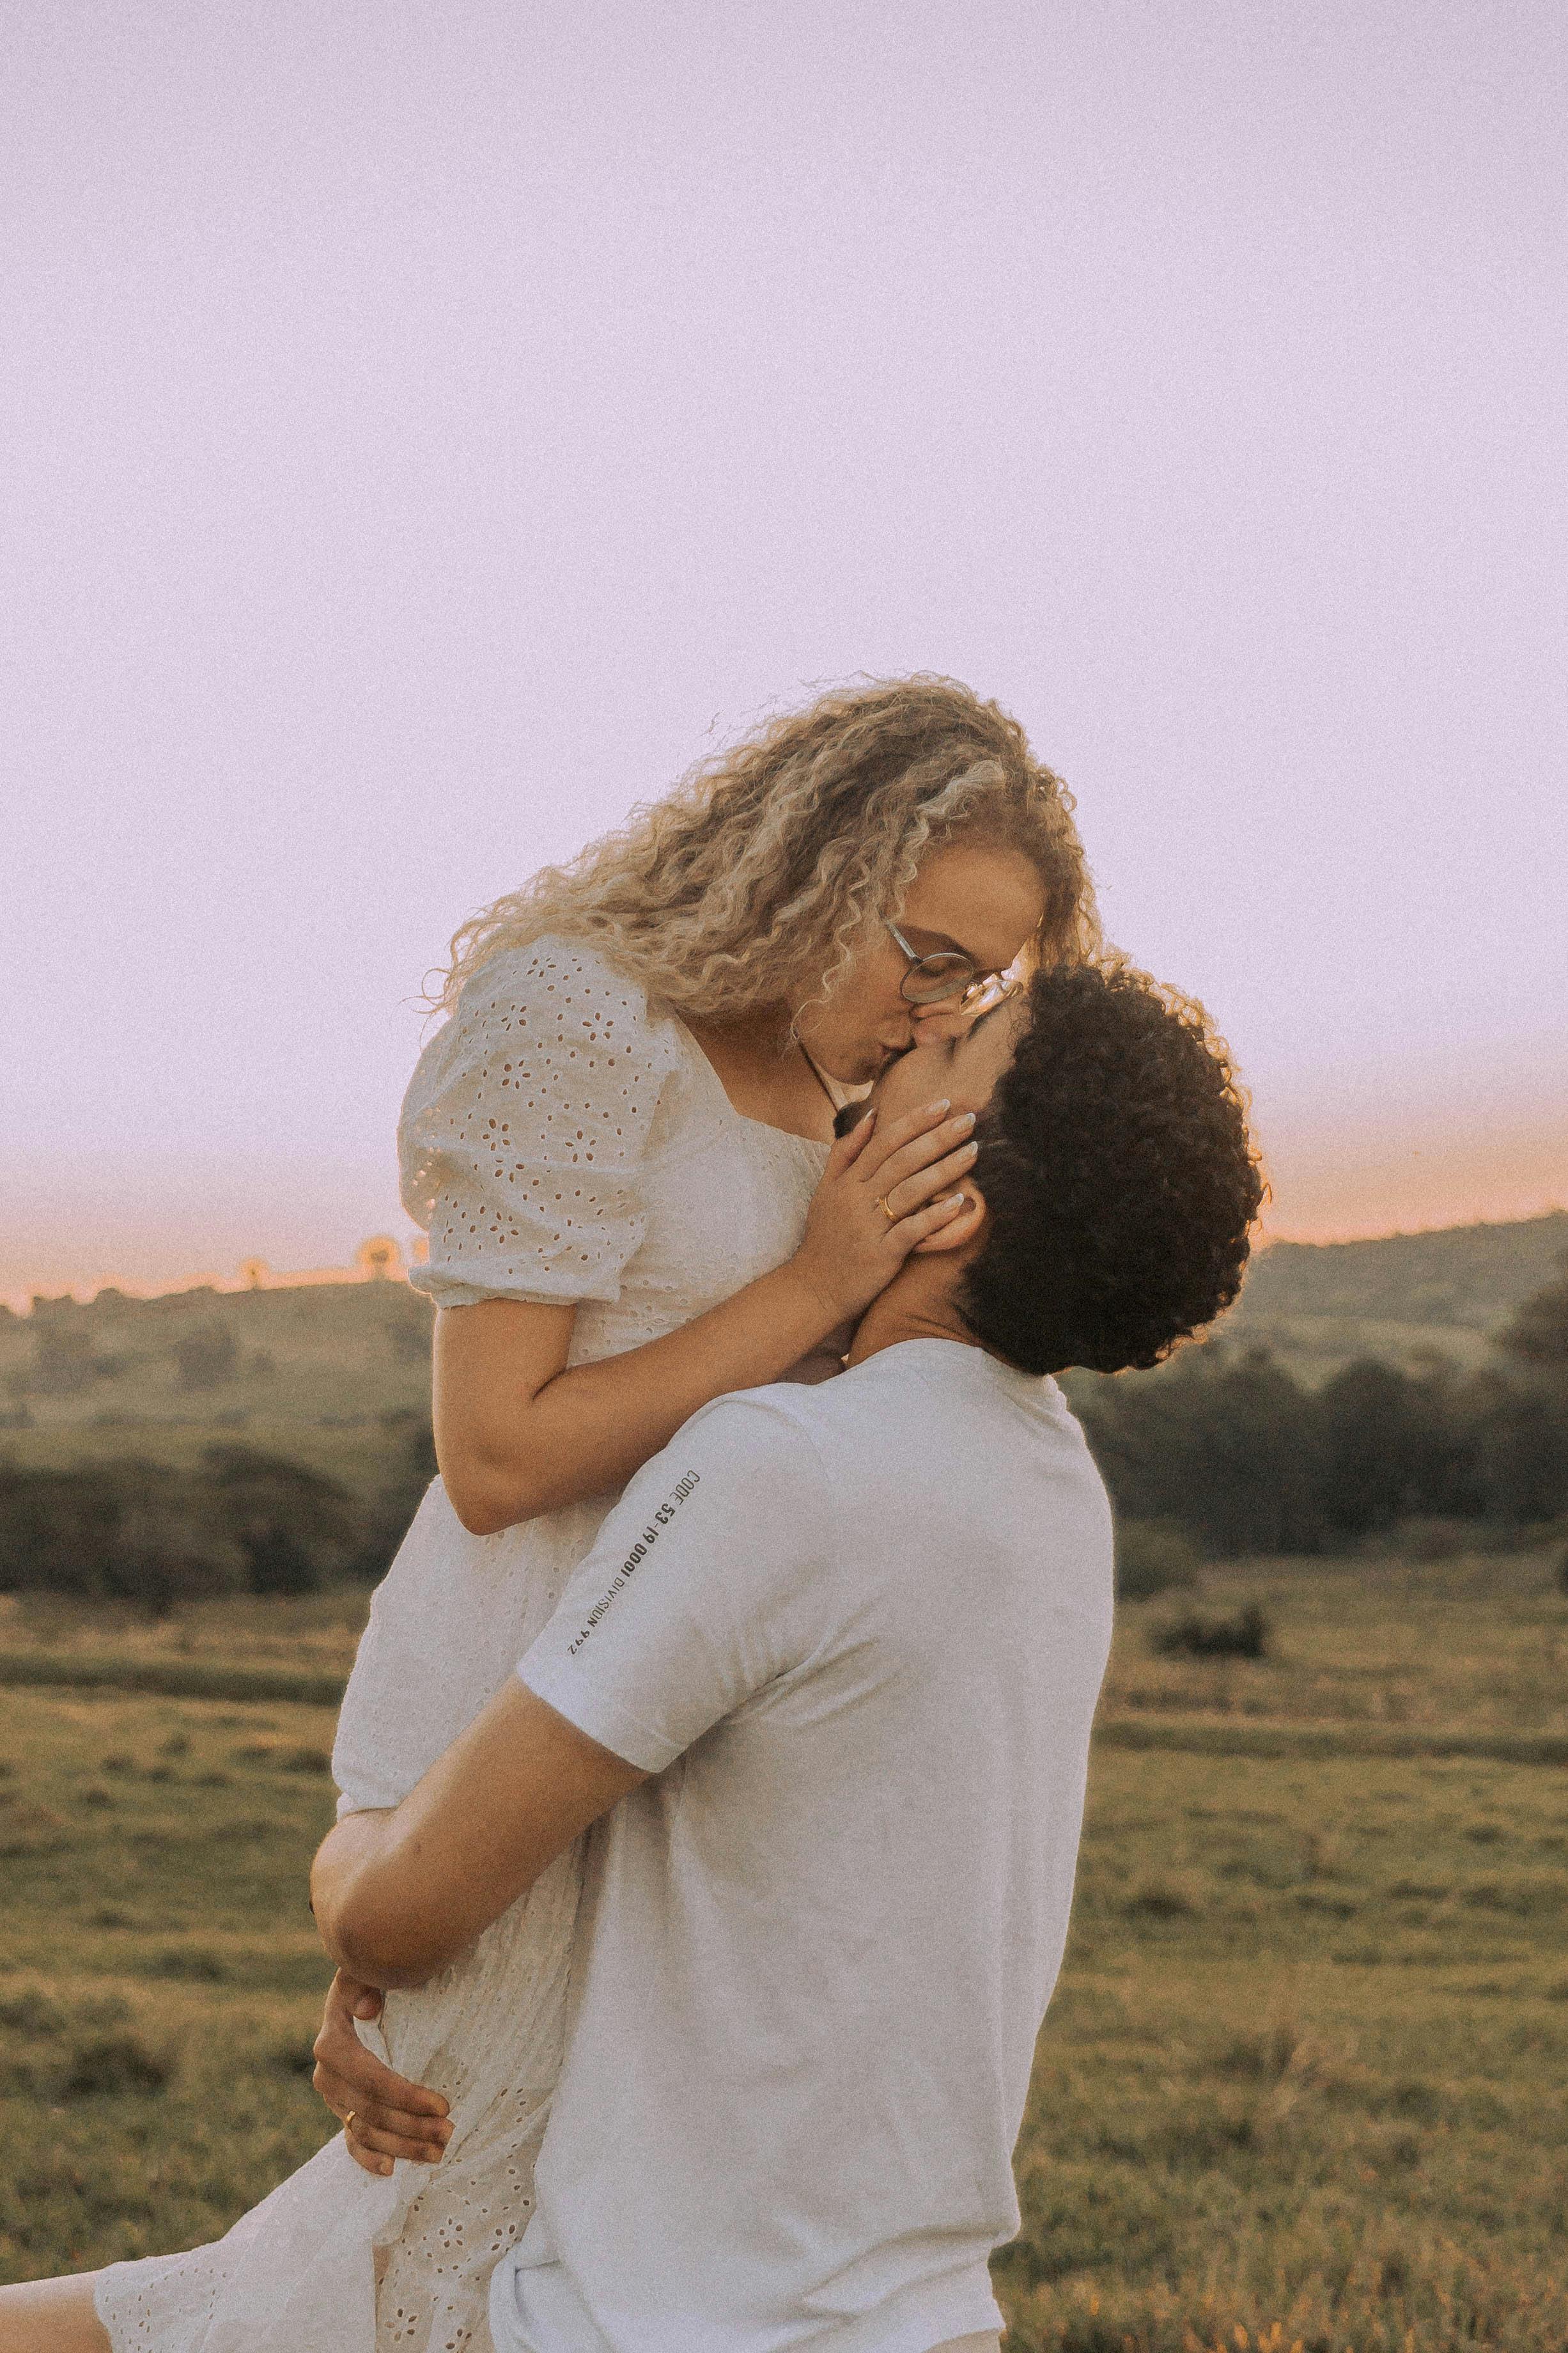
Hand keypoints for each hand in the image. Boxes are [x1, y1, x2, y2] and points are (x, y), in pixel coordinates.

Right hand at [311, 1969, 452, 2174]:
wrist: (358, 1992)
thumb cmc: (371, 1978)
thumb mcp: (367, 1970)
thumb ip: (367, 1981)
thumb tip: (368, 2007)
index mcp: (333, 2043)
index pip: (370, 2079)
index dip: (405, 2096)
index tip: (442, 2103)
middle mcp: (328, 2076)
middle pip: (371, 2111)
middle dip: (412, 2125)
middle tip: (450, 2130)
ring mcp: (333, 2097)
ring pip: (366, 2131)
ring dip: (403, 2145)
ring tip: (439, 2151)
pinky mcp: (341, 2110)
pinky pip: (351, 2142)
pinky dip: (369, 2158)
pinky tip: (391, 2170)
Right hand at [790, 1097, 978, 1320]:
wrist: (814, 1287)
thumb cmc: (826, 1236)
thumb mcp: (826, 1189)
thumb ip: (846, 1151)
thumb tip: (872, 1114)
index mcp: (847, 1181)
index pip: (884, 1142)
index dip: (915, 1121)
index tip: (944, 1104)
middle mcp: (858, 1199)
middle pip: (902, 1160)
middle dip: (937, 1137)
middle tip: (969, 1120)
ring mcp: (870, 1226)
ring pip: (911, 1190)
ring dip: (945, 1169)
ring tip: (973, 1152)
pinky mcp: (882, 1254)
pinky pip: (912, 1230)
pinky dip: (936, 1216)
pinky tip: (961, 1203)